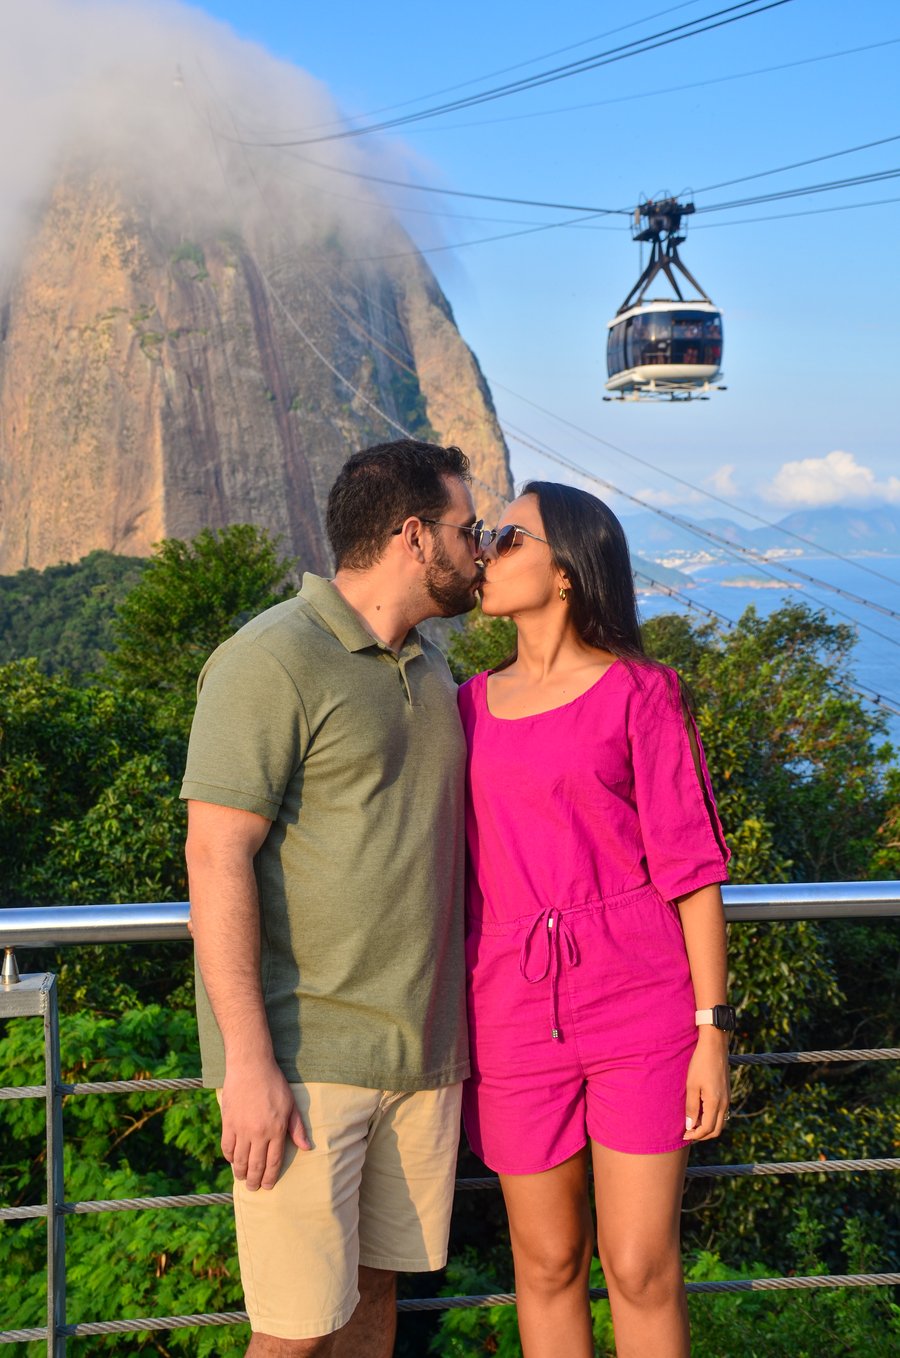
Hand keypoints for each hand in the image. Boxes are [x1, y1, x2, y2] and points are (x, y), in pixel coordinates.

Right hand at [220, 1060, 309, 1189]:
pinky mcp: (228, 1122)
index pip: (273, 1162)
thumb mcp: (291, 1104)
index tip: (268, 1186)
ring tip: (242, 1178)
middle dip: (255, 1180)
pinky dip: (229, 1157)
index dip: (271, 1177)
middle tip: (253, 1188)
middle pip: (255, 1164)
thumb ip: (297, 1128)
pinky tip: (232, 1160)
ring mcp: (241, 1129)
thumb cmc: (274, 1083)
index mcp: (276, 1130)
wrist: (251, 1066)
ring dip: (240, 1172)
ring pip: (239, 1159)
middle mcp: (258, 1133)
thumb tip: (307, 1148)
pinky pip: (227, 1146)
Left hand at [683, 1028, 730, 1141]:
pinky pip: (721, 1114)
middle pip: (716, 1130)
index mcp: (715, 1103)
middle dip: (702, 1135)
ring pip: (720, 1123)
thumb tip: (690, 1126)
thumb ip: (691, 1107)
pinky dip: (711, 1118)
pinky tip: (700, 1112)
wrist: (715, 1047)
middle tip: (688, 1133)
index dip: (695, 1135)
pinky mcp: (726, 1094)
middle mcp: (724, 1104)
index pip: (707, 1129)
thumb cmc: (700, 1064)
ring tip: (692, 1123)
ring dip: (707, 1127)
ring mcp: (727, 1099)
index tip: (683, 1134)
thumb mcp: (691, 1085)